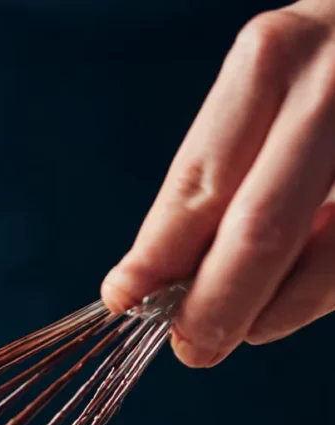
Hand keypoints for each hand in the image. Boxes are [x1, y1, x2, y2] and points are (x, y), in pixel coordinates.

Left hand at [101, 1, 334, 366]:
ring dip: (267, 311)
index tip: (126, 298)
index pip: (201, 182)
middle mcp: (330, 92)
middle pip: (257, 232)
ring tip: (244, 321)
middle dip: (213, 306)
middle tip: (191, 346)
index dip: (158, 256)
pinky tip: (295, 286)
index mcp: (273, 63)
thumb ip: (217, 181)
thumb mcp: (264, 100)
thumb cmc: (320, 85)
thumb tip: (153, 284)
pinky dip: (312, 293)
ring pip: (316, 265)